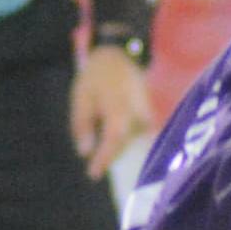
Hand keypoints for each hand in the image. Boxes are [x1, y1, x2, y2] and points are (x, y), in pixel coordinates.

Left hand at [71, 45, 154, 174]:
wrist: (117, 55)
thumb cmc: (95, 77)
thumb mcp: (81, 97)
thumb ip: (82, 124)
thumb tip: (84, 152)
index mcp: (117, 107)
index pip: (113, 139)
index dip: (105, 158)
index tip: (93, 174)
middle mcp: (136, 111)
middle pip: (126, 143)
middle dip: (112, 158)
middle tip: (95, 170)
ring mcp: (146, 111)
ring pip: (135, 139)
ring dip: (122, 150)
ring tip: (104, 160)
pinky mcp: (149, 111)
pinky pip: (140, 132)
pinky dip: (129, 141)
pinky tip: (118, 147)